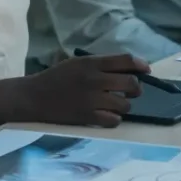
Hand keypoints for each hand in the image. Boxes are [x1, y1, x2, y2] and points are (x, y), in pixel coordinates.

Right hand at [6, 54, 148, 128]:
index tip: (146, 70)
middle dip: (135, 88)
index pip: (125, 60)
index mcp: (91, 63)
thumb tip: (125, 70)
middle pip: (131, 84)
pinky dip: (114, 119)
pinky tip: (107, 116)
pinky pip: (114, 120)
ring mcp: (92, 100)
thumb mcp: (76, 63)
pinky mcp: (88, 117)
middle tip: (130, 92)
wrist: (33, 97)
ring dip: (124, 105)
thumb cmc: (55, 78)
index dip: (140, 65)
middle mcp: (95, 80)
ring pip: (125, 104)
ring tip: (115, 105)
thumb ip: (99, 65)